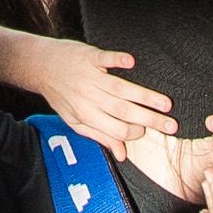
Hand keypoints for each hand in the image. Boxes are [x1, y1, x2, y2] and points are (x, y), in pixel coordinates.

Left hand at [24, 39, 175, 149]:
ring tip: (165, 104)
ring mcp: (90, 76)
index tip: (150, 131)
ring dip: (144, 96)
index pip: (117, 130)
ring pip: (120, 88)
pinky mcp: (89, 56)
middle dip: (149, 119)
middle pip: (123, 112)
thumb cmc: (61, 95)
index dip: (136, 133)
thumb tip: (123, 155)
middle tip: (172, 125)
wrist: (40, 65)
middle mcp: (89, 97)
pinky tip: (132, 62)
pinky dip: (118, 60)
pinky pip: (105, 58)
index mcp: (86, 115)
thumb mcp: (75, 121)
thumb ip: (100, 136)